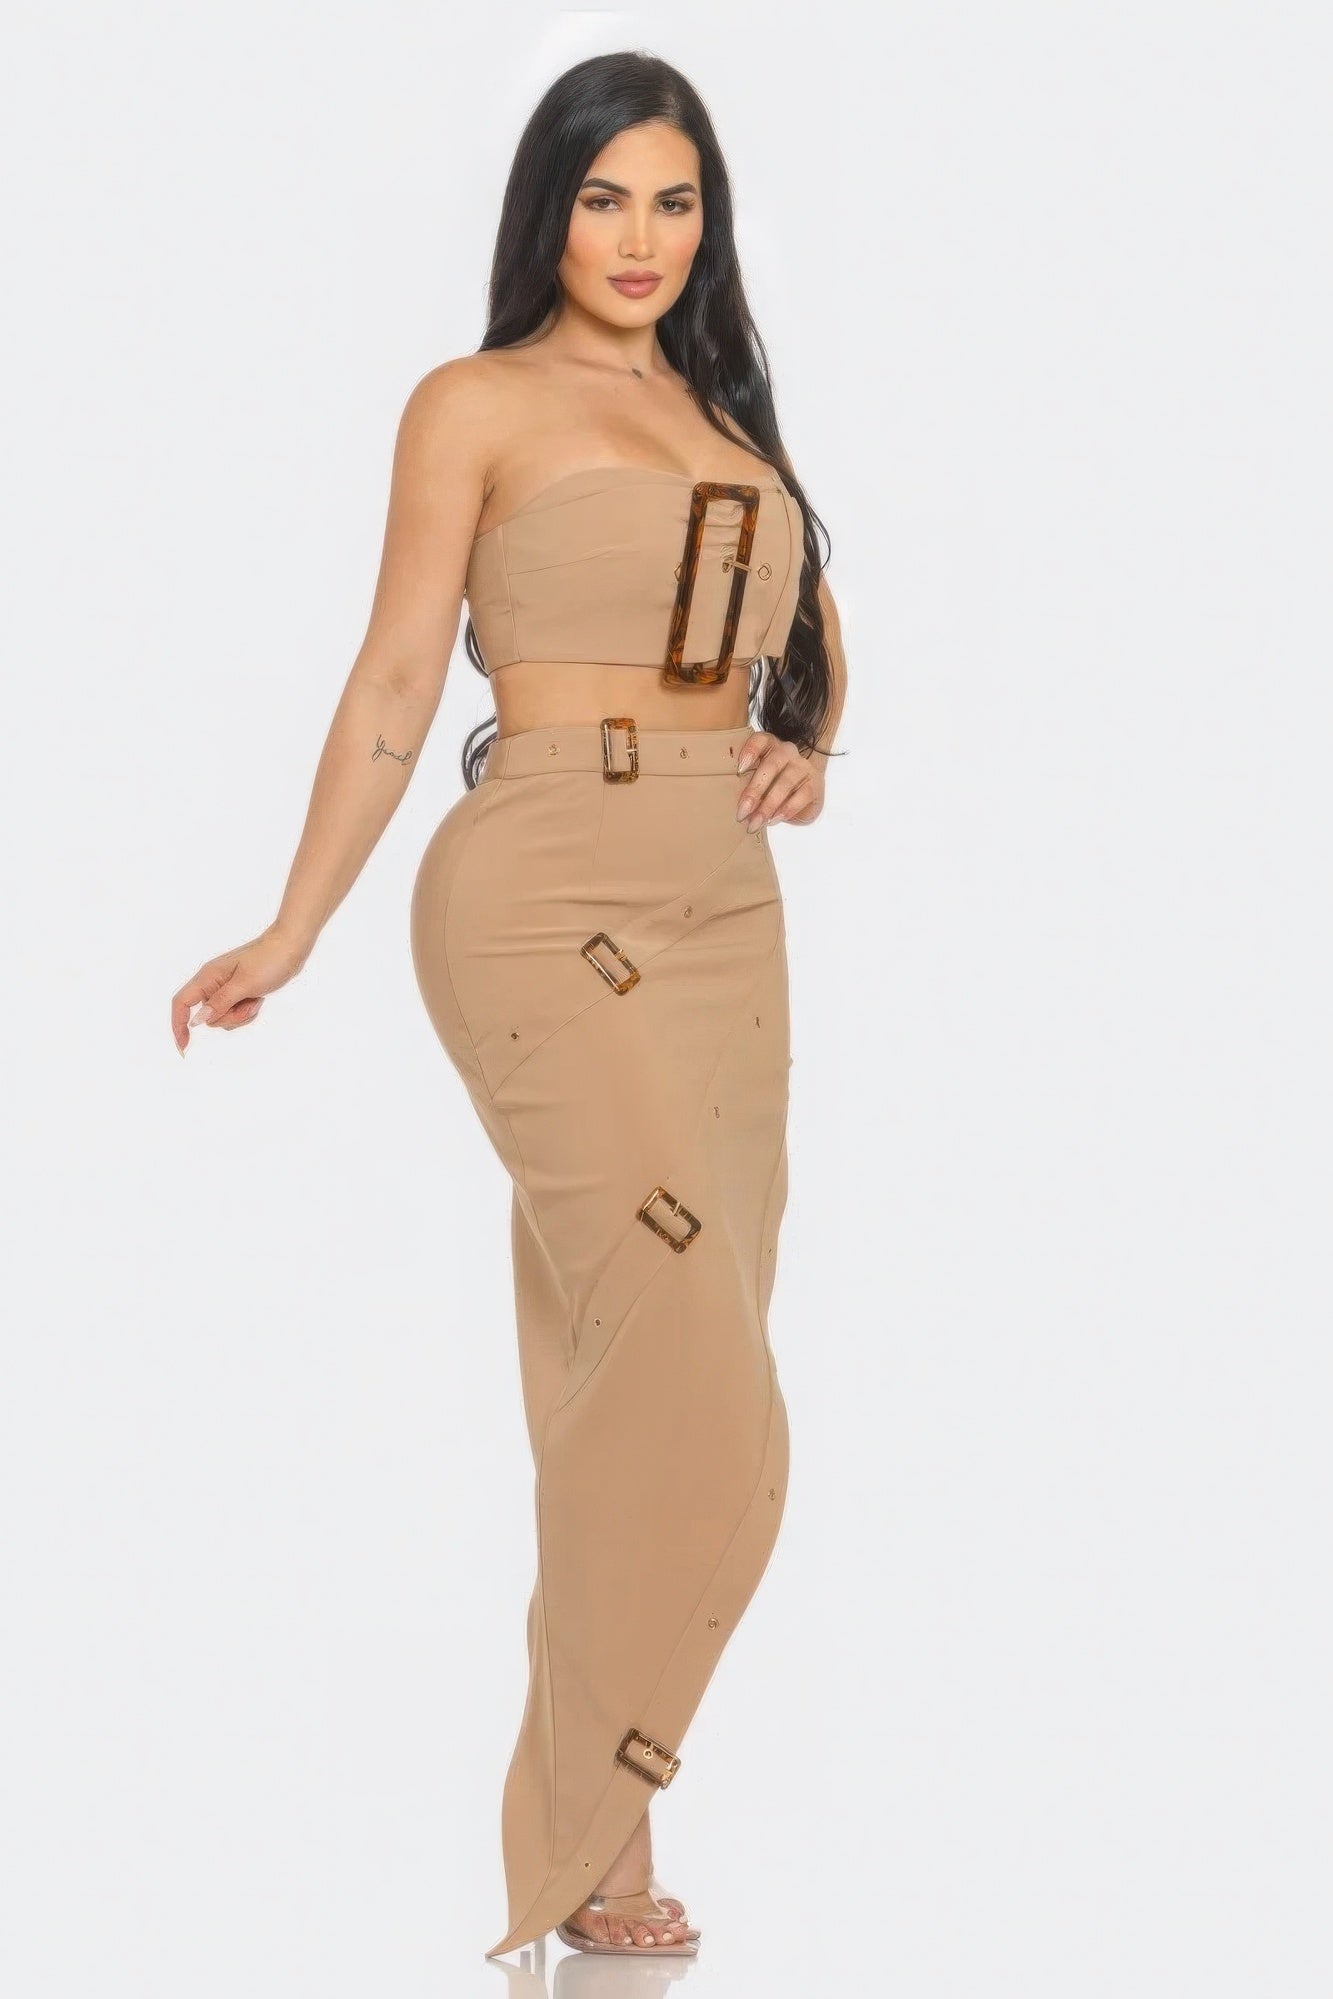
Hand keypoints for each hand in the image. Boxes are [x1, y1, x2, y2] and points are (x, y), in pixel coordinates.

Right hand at [171, 922, 310, 1054]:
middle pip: (208, 1016)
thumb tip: (197, 1021)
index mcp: (208, 977)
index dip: (178, 1025)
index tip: (184, 1047)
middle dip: (230, 1017)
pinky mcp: (238, 992)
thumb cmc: (268, 961)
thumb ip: (220, 1003)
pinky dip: (247, 1012)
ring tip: (256, 999)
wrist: (290, 948)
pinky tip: (259, 999)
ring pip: (223, 1017)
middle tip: (249, 1003)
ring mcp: (225, 988)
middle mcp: (212, 983)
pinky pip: (236, 1013)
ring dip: (241, 1015)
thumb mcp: (244, 984)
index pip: (182, 1003)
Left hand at [734, 731, 825, 829]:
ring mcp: (803, 767)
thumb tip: (736, 806)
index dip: (750, 752)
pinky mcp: (815, 784)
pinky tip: (774, 819)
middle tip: (742, 811)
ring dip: (769, 805)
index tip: (739, 770)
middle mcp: (787, 752)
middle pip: (771, 765)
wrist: (801, 798)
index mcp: (769, 746)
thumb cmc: (772, 787)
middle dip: (755, 790)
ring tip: (757, 821)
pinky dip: (787, 809)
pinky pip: (802, 795)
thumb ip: (746, 785)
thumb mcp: (757, 782)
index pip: (760, 740)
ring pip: (786, 782)